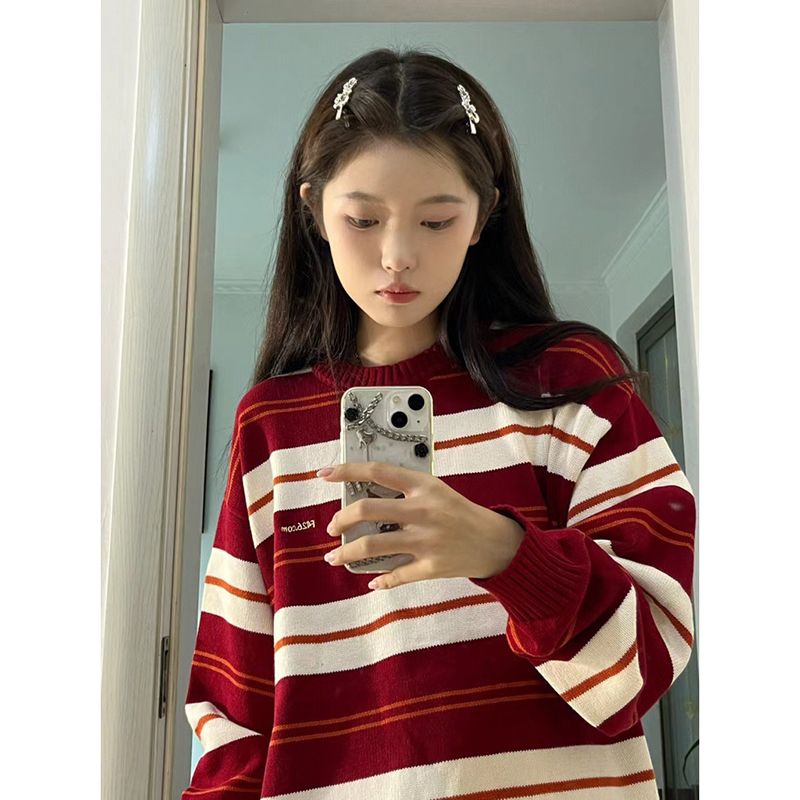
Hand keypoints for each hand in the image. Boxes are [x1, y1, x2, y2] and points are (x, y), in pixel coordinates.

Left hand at [318, 461, 524, 590]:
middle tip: (332, 527)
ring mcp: (426, 541)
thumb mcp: (436, 491)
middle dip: (340, 519)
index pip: (378, 471)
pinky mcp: (431, 567)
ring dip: (346, 553)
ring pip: (372, 546)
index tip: (325, 475)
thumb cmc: (460, 513)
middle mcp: (423, 511)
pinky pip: (396, 575)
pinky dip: (380, 580)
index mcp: (424, 486)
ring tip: (333, 556)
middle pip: (367, 510)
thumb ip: (405, 491)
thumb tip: (364, 497)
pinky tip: (371, 581)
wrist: (496, 542)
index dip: (347, 471)